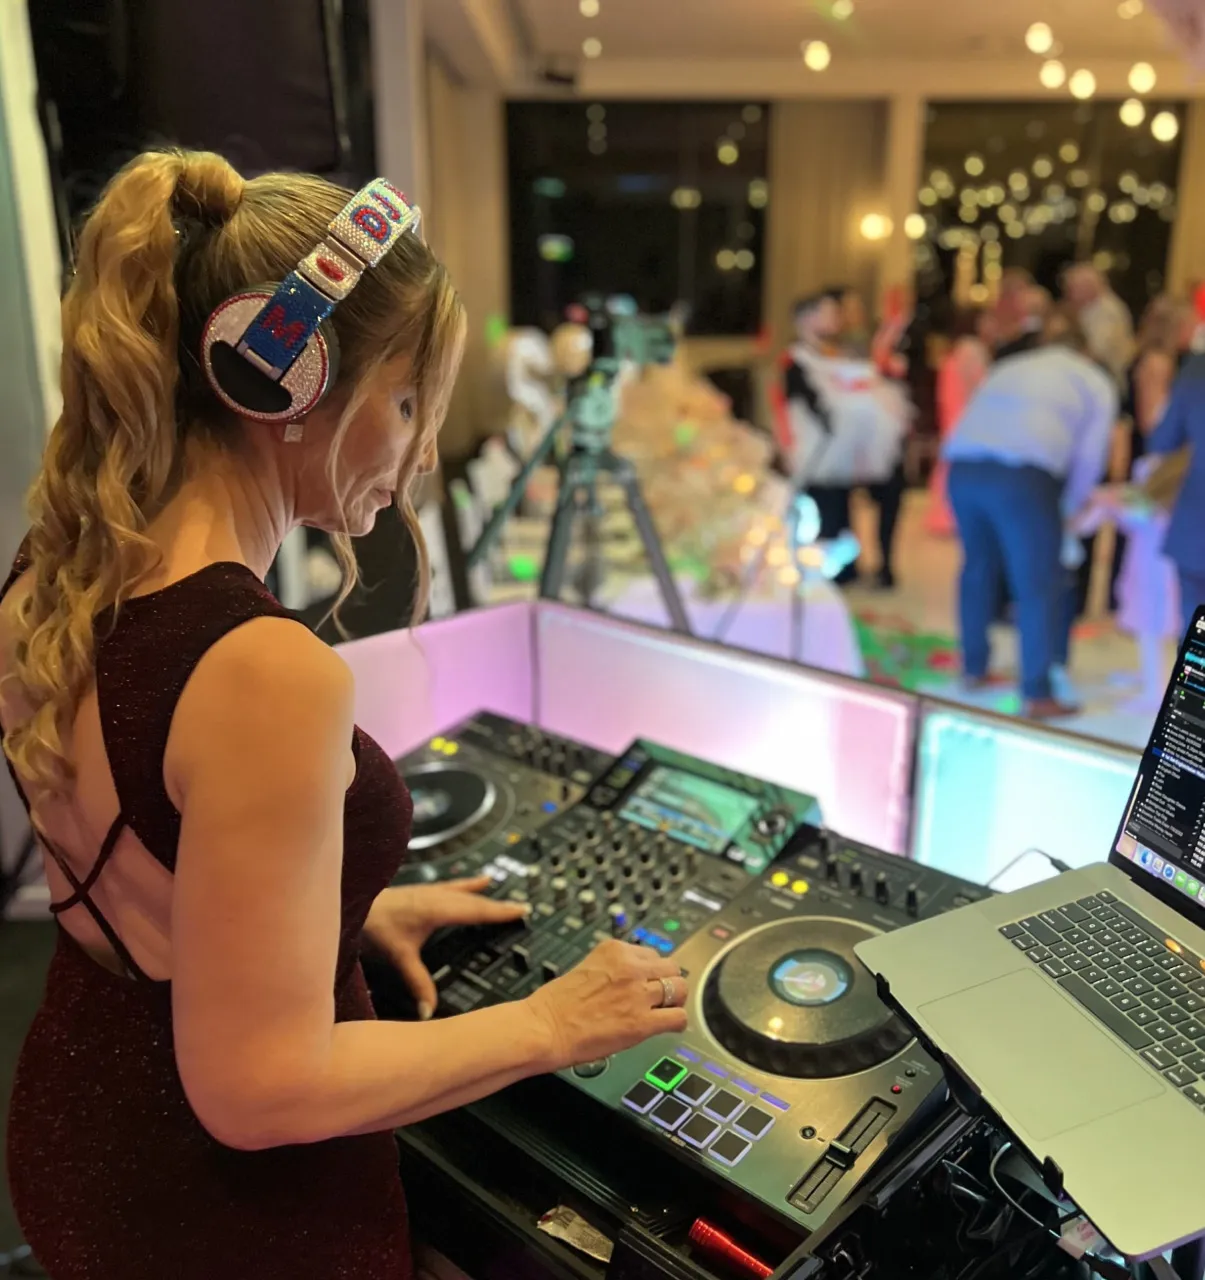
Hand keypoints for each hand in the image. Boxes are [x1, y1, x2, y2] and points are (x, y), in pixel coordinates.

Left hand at [365, 877, 528, 1019]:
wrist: (353, 904)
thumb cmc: (374, 927)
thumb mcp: (400, 957)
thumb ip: (418, 983)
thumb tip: (430, 1011)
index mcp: (437, 909)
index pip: (476, 910)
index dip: (500, 912)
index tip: (521, 910)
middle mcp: (437, 896)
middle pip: (474, 900)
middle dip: (498, 904)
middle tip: (521, 906)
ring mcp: (429, 891)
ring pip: (463, 891)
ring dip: (482, 892)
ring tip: (498, 885)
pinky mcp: (421, 891)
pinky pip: (451, 886)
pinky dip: (466, 884)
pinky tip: (474, 881)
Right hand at [523, 939, 688, 1071]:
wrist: (545, 1028)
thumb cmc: (556, 1004)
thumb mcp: (588, 967)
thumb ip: (614, 969)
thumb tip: (632, 979)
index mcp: (615, 950)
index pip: (651, 954)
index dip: (651, 971)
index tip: (648, 981)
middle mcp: (630, 967)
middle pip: (671, 967)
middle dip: (668, 982)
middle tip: (661, 996)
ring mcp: (638, 994)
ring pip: (680, 989)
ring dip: (675, 1000)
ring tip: (665, 1011)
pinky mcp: (642, 1022)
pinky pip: (678, 1017)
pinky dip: (677, 1022)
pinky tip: (667, 1026)